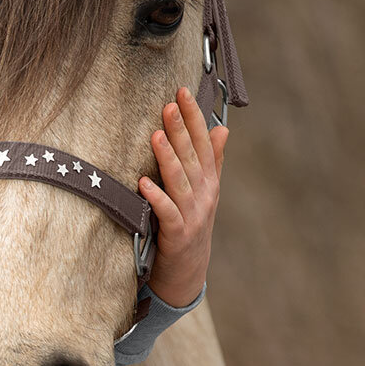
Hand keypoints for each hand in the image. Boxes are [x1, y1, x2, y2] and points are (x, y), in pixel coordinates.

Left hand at [140, 85, 227, 308]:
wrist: (188, 274)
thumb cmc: (191, 227)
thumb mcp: (206, 192)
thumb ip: (214, 160)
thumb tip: (221, 127)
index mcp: (209, 181)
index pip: (203, 142)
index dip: (194, 117)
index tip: (182, 91)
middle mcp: (204, 195)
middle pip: (192, 157)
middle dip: (181, 129)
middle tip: (170, 103)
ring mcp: (193, 215)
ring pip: (180, 181)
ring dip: (168, 158)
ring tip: (156, 134)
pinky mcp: (178, 236)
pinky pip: (167, 214)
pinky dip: (156, 198)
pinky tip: (143, 184)